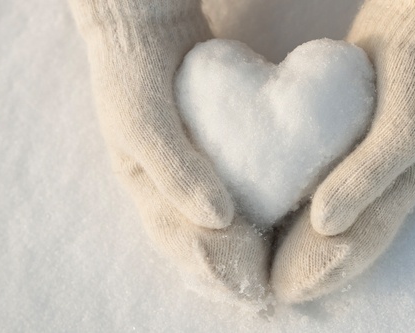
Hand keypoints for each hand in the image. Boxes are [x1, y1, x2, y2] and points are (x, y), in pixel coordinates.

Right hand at [69, 0, 269, 304]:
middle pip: (200, 249)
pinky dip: (253, 219)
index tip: (253, 286)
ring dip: (245, 257)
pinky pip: (235, 196)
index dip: (217, 270)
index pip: (182, 246)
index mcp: (145, 190)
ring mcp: (189, 173)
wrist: (144, 20)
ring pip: (218, 231)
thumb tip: (219, 220)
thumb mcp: (144, 119)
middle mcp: (166, 189)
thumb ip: (176, 170)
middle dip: (234, 275)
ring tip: (278, 279)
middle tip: (272, 296)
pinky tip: (280, 228)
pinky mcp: (213, 154)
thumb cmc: (134, 69)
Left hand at [271, 0, 414, 302]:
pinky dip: (305, 205)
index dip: (322, 271)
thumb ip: (365, 177)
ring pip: (339, 218)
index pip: (360, 248)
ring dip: (306, 243)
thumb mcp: (401, 128)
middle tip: (267, 287)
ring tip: (269, 259)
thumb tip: (324, 226)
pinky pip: (328, 185)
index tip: (280, 289)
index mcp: (405, 190)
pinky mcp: (356, 141)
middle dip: (311, 267)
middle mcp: (390, 185)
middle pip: (348, 242)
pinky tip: (281, 206)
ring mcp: (375, 164)